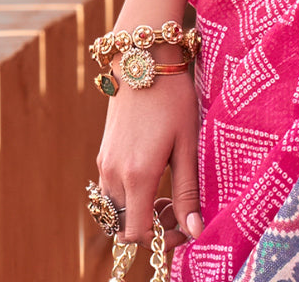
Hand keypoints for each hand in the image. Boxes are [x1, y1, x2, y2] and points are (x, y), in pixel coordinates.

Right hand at [96, 69, 202, 247]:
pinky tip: (153, 173)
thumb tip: (195, 231)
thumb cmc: (173, 97)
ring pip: (117, 210)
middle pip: (125, 226)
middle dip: (152, 227)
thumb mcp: (187, 142)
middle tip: (178, 209)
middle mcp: (113, 174)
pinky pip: (111, 190)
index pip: (138, 233)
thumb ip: (188, 190)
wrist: (143, 59)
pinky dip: (130, 196)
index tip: (184, 226)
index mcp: (137, 175)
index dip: (162, 239)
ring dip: (139, 212)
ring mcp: (104, 164)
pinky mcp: (103, 154)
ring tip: (168, 189)